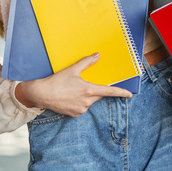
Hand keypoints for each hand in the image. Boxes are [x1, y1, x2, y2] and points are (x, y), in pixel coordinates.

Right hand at [18, 54, 132, 116]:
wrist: (41, 94)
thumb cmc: (56, 81)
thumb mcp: (72, 69)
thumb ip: (87, 62)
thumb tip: (97, 55)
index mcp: (88, 90)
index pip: (109, 92)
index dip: (121, 93)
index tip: (130, 94)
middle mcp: (87, 102)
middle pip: (98, 95)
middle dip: (94, 90)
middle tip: (82, 84)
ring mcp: (81, 110)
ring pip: (89, 101)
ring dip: (85, 96)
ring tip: (71, 90)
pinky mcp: (75, 114)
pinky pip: (82, 107)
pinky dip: (79, 102)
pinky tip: (69, 97)